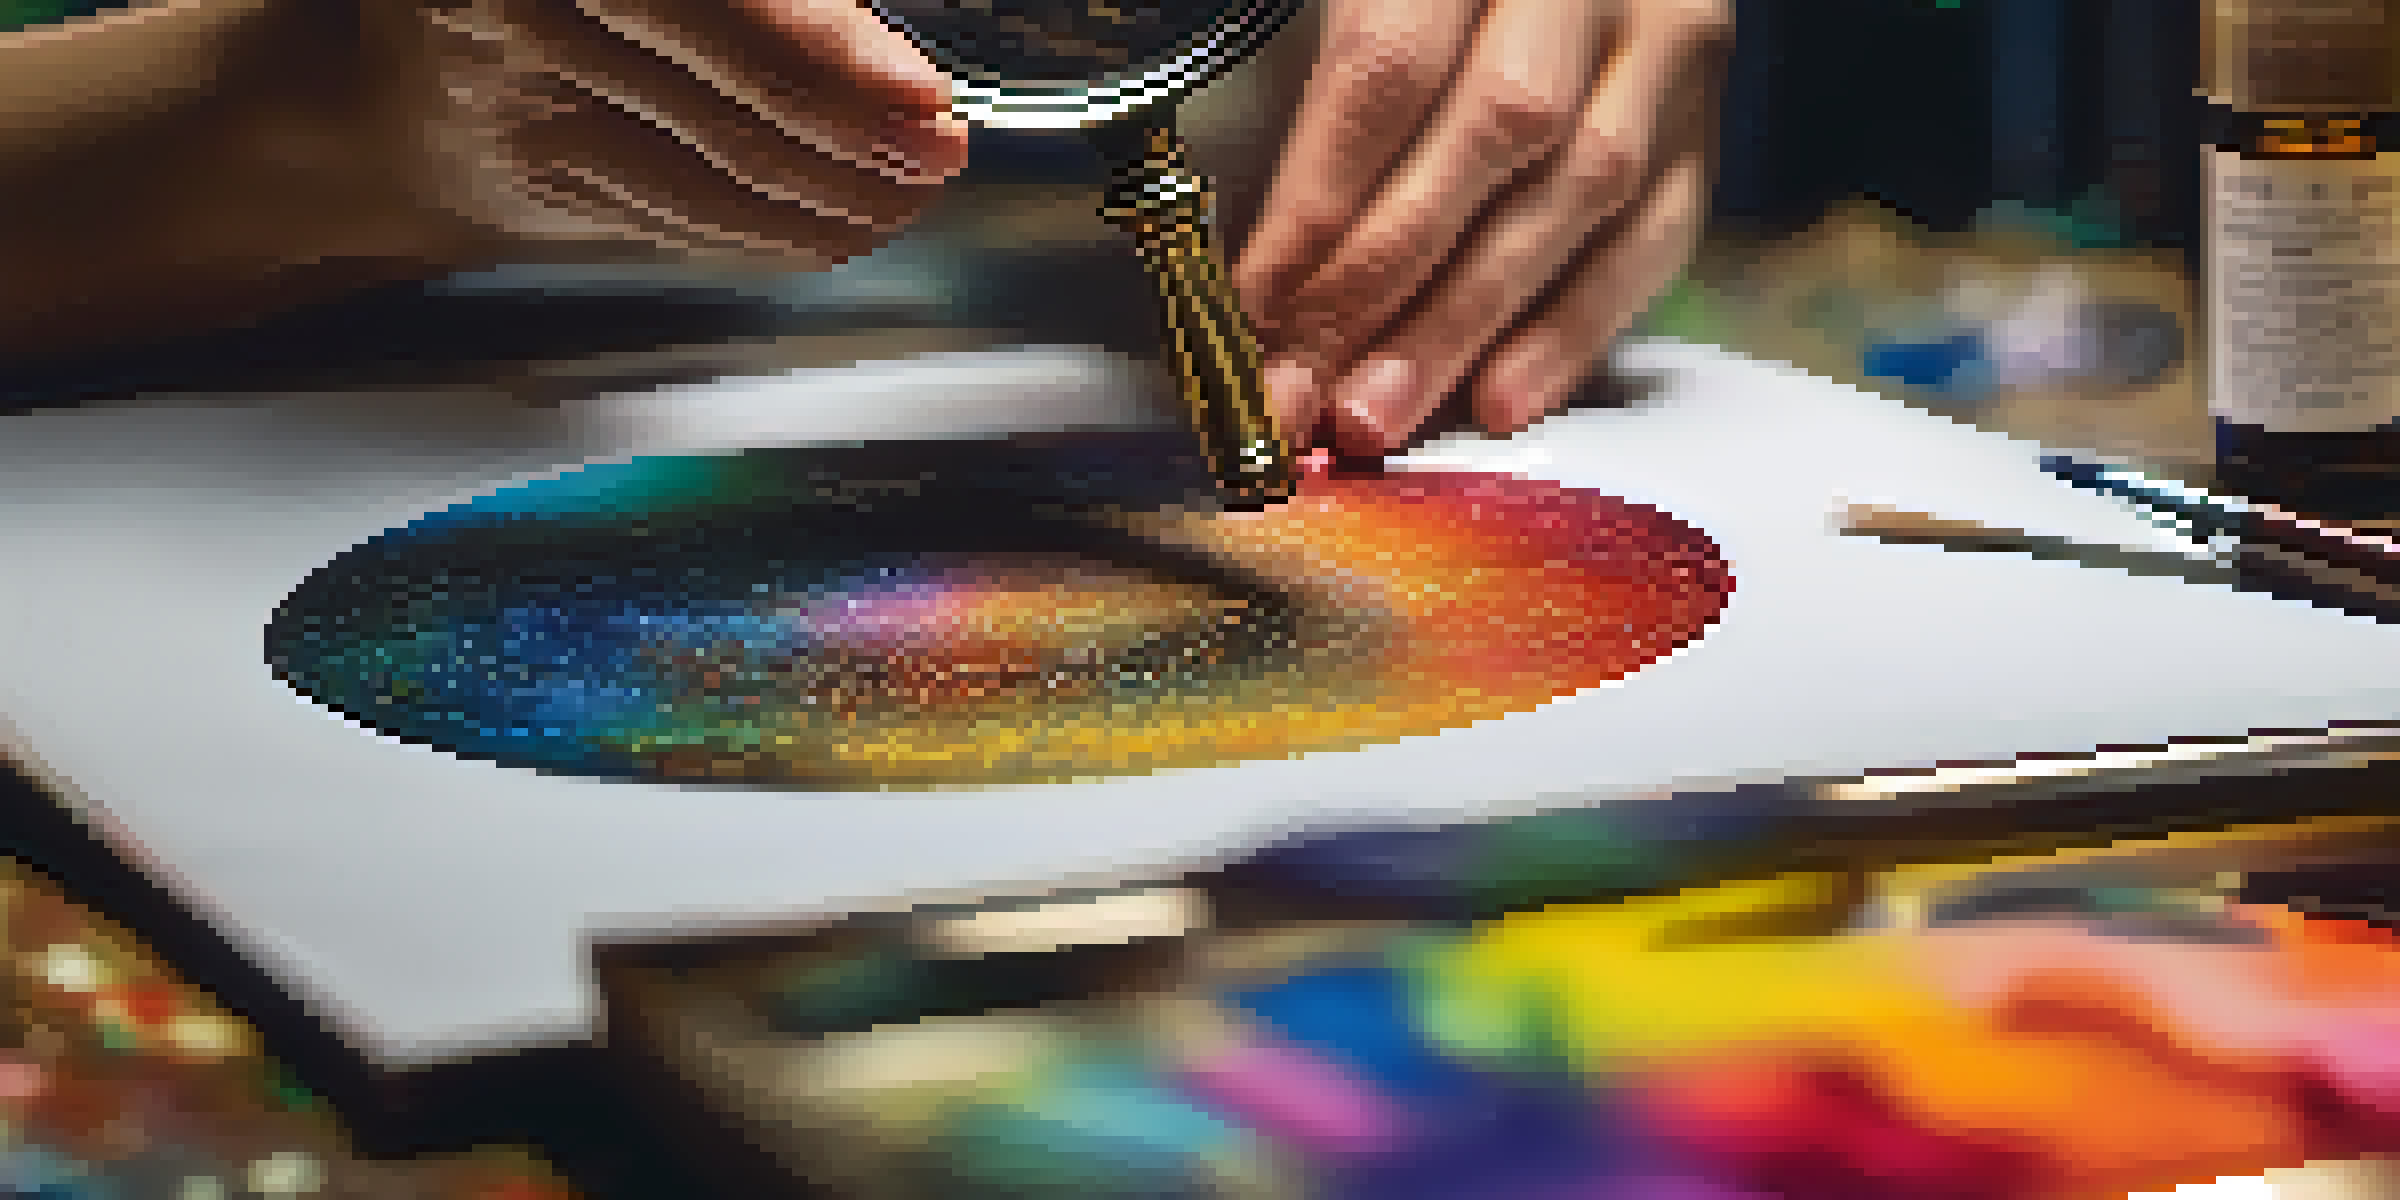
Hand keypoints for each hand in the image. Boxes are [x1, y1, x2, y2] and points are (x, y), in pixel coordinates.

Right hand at [0, 0, 971, 354]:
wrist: (393, 71)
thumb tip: (881, 56)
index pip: (730, 15)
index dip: (837, 62)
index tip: (923, 99)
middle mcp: (524, 11)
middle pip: (735, 101)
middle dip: (860, 144)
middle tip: (939, 159)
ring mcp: (521, 104)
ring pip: (717, 173)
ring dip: (836, 200)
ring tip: (909, 196)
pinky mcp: (530, 184)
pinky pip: (684, 220)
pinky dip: (775, 232)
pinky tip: (842, 226)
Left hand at [1235, 0, 1729, 455]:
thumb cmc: (1426, 0)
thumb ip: (1325, 89)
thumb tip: (1267, 262)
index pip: (1389, 67)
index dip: (1317, 202)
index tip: (1255, 305)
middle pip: (1493, 133)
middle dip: (1384, 281)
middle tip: (1305, 384)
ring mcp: (1663, 40)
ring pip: (1580, 191)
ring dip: (1466, 324)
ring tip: (1379, 410)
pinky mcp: (1705, 113)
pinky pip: (1655, 234)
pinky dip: (1573, 329)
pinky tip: (1500, 399)